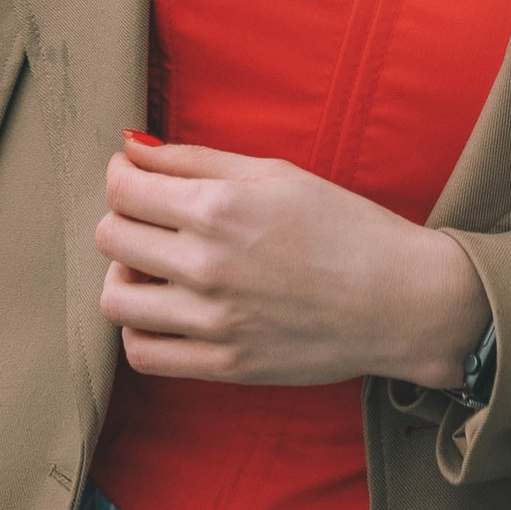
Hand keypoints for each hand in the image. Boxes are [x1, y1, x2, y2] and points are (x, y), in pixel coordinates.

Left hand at [97, 136, 486, 391]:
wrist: (400, 299)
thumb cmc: (344, 225)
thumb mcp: (273, 173)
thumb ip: (194, 159)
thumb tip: (130, 146)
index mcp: (218, 208)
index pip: (123, 189)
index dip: (121, 175)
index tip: (134, 176)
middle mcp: (207, 265)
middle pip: (111, 238)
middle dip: (123, 219)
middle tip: (152, 219)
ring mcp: (213, 320)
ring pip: (116, 300)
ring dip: (124, 276)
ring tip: (155, 268)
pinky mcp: (224, 363)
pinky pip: (143, 354)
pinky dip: (140, 330)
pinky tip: (165, 310)